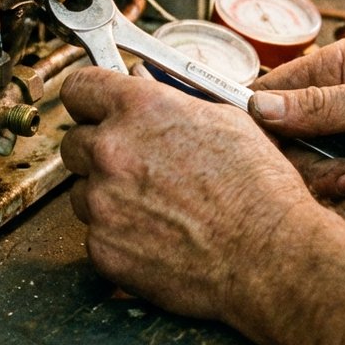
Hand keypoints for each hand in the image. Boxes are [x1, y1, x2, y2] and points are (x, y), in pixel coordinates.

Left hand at [60, 67, 319, 318]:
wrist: (269, 257)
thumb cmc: (258, 190)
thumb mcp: (225, 120)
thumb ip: (173, 102)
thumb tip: (146, 90)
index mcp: (141, 109)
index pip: (79, 87)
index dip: (86, 98)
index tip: (91, 108)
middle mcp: (112, 150)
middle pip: (74, 141)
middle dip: (98, 150)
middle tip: (133, 165)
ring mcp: (102, 202)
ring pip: (82, 190)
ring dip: (107, 195)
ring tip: (155, 207)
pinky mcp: (102, 247)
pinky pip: (95, 233)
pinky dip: (117, 234)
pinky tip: (156, 236)